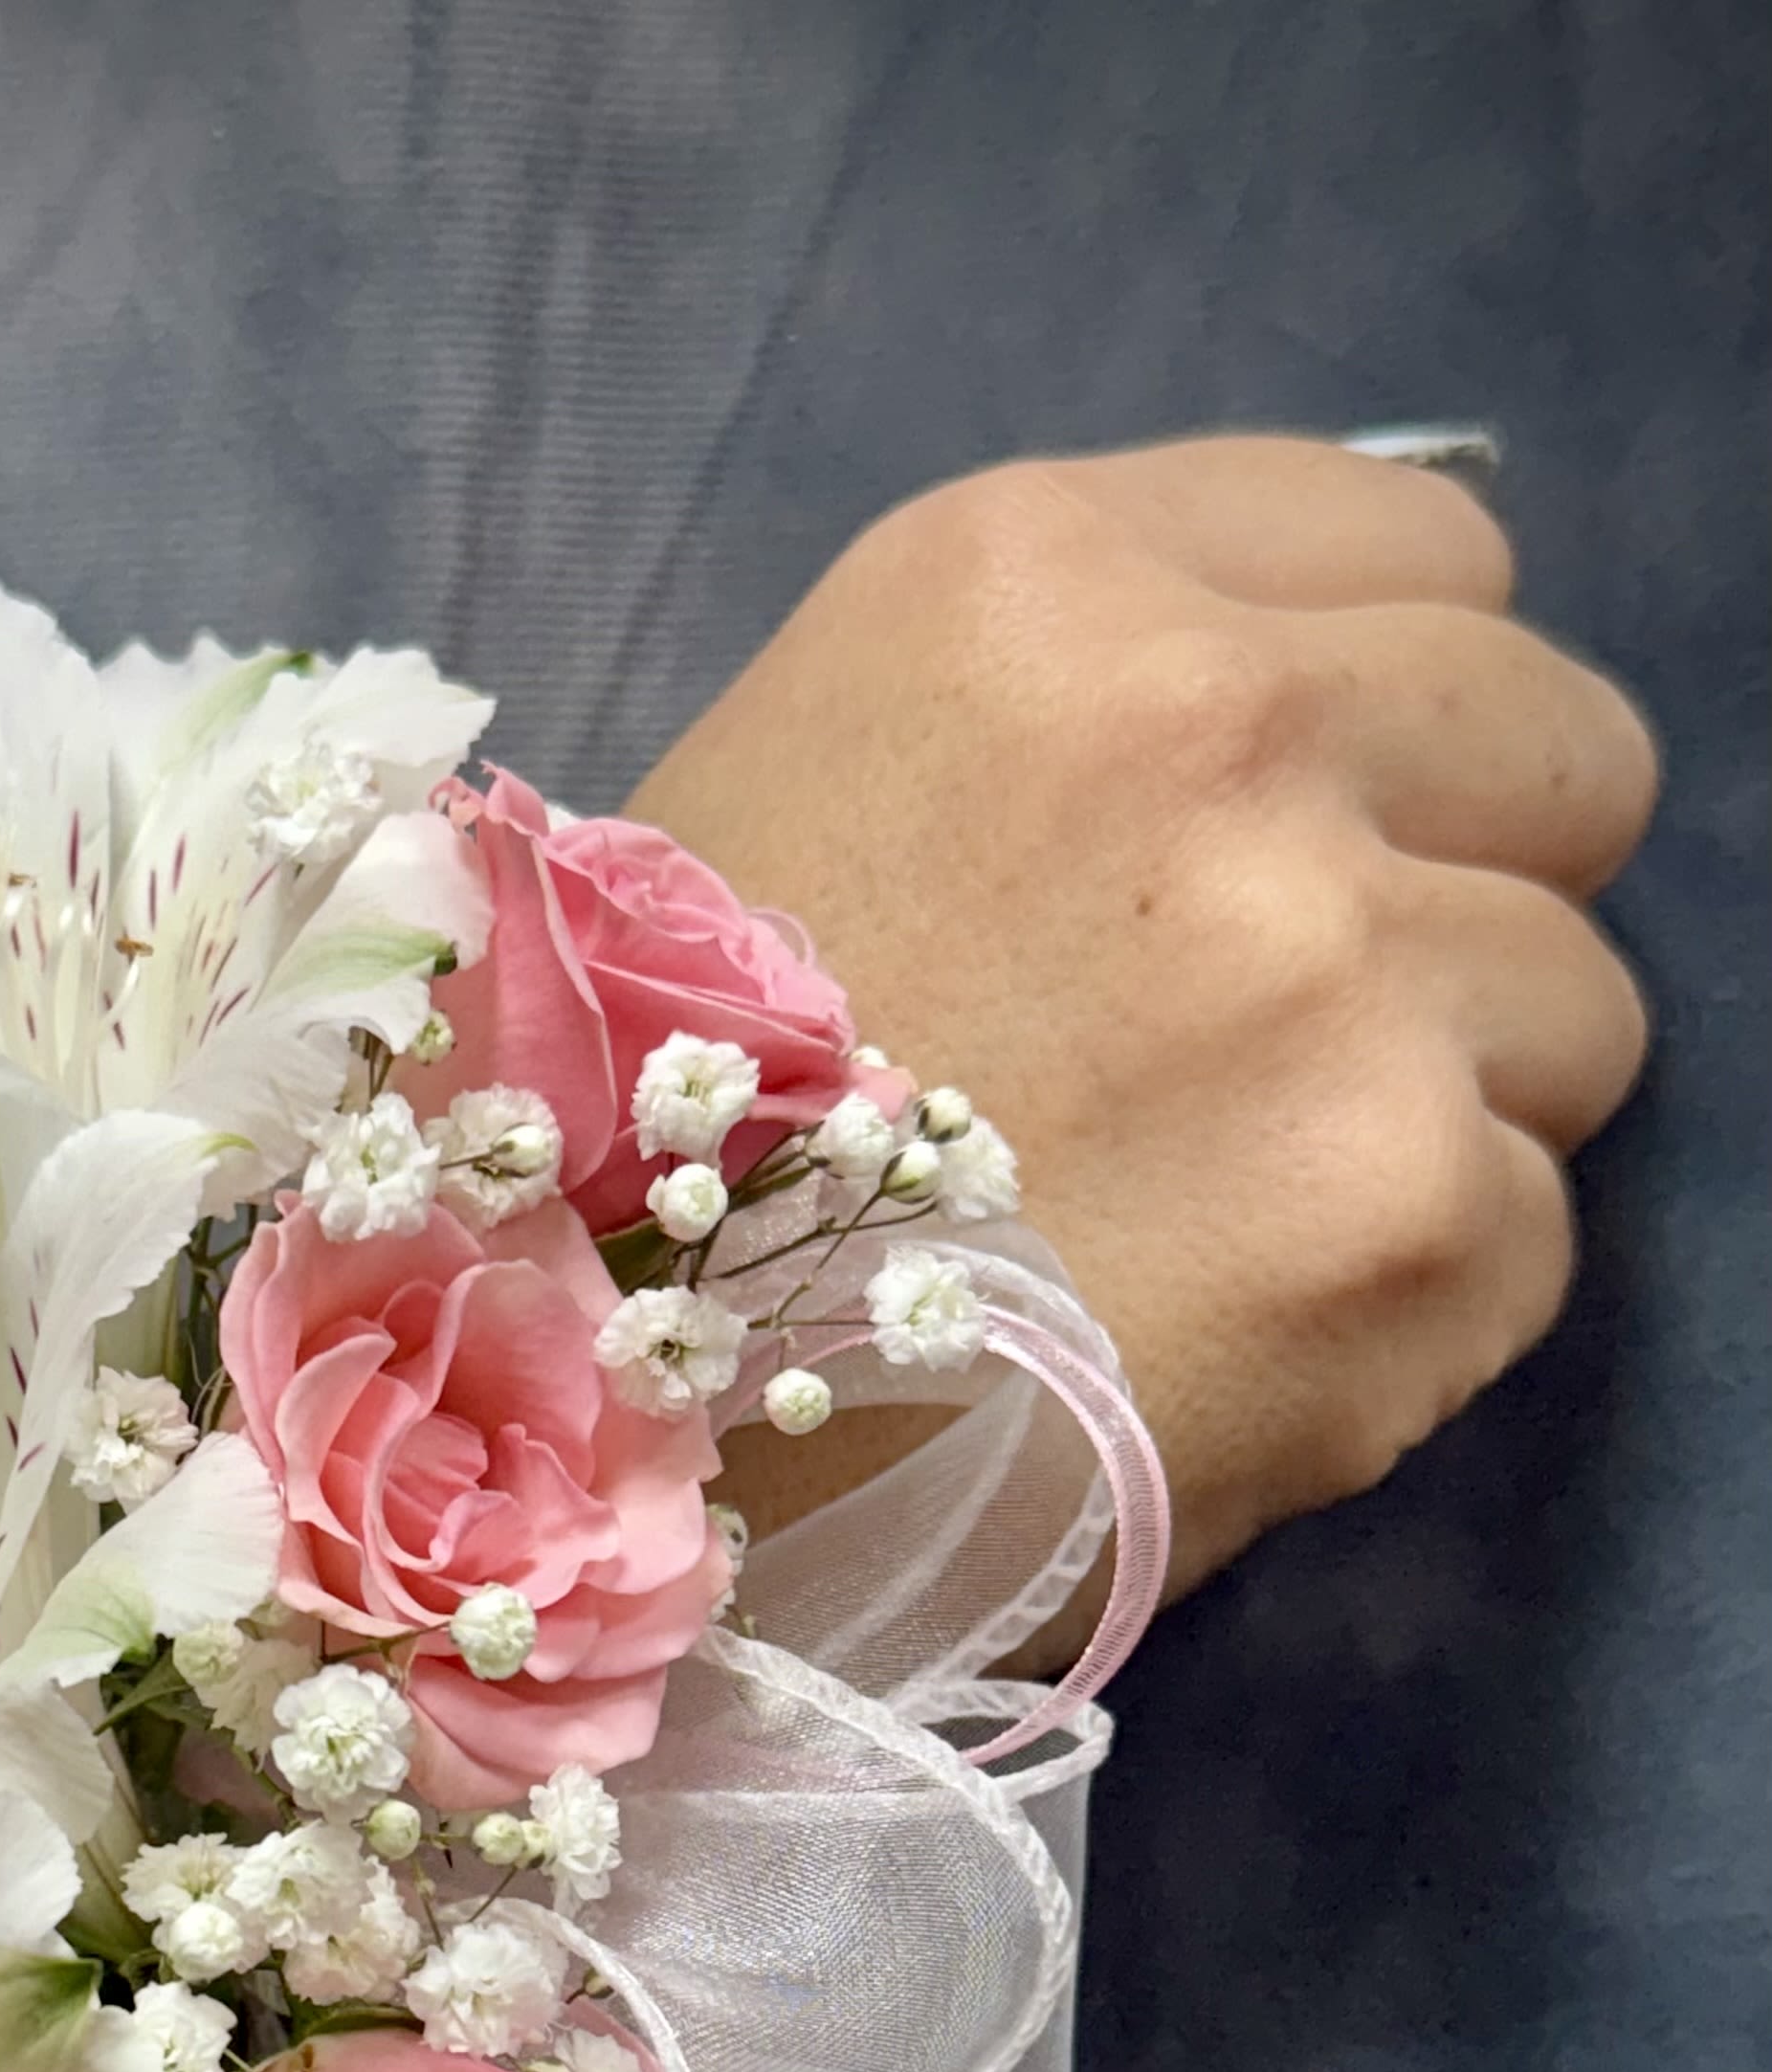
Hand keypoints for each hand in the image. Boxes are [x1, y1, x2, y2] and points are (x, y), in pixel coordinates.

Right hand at [635, 435, 1658, 1589]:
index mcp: (1040, 584)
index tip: (1302, 831)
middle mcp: (1215, 726)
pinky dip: (1406, 1307)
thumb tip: (1334, 736)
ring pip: (1577, 1006)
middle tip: (1286, 1045)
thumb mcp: (816, 780)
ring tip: (1219, 1223)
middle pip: (1563, 747)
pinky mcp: (1409, 1213)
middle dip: (1464, 887)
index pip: (1431, 548)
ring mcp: (1333, 973)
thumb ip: (1080, 714)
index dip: (1382, 709)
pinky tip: (1215, 1349)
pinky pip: (1530, 1229)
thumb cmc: (660, 1119)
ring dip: (1442, 1112)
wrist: (585, 1430)